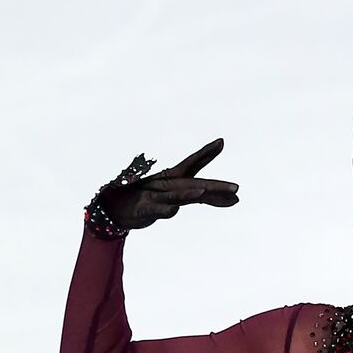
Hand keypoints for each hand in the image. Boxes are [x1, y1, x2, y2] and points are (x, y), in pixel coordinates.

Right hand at [89, 137, 239, 234]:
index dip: (206, 153)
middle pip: (194, 184)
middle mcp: (166, 184)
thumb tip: (234, 199)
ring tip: (202, 192)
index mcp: (173, 178)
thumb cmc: (150, 197)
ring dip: (188, 194)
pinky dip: (164, 210)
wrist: (115, 208)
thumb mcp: (179, 195)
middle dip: (215, 187)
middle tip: (236, 188)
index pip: (193, 164)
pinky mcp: (144, 210)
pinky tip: (172, 211)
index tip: (221, 142)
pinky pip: (156, 210)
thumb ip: (205, 196)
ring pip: (176, 195)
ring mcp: (154, 196)